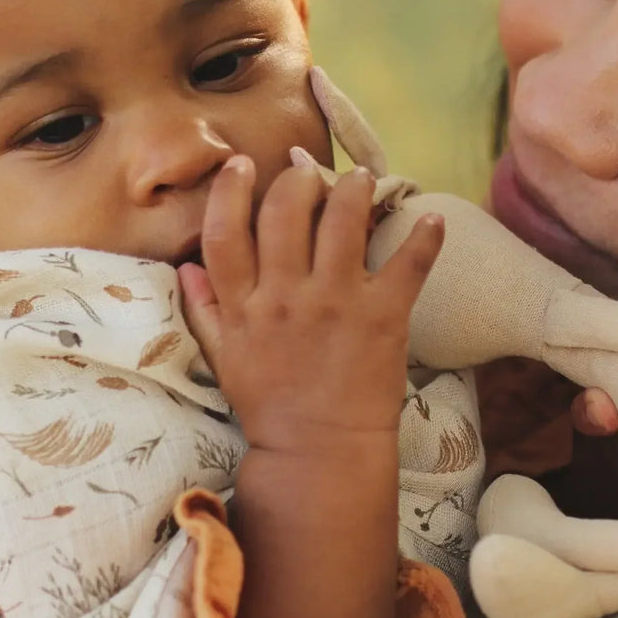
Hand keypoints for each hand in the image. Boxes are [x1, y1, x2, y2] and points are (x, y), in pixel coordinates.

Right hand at [178, 156, 443, 457]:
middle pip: (286, 209)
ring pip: (344, 218)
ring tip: (360, 182)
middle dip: (299, 178)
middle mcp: (286, 296)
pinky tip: (431, 219)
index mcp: (244, 307)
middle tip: (310, 173)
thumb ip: (205, 312)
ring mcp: (336, 303)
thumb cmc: (270, 406)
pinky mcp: (383, 316)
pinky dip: (425, 236)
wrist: (319, 451)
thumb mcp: (224, 360)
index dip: (231, 189)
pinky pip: (409, 262)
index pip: (225, 231)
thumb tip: (186, 266)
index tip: (242, 165)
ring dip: (355, 188)